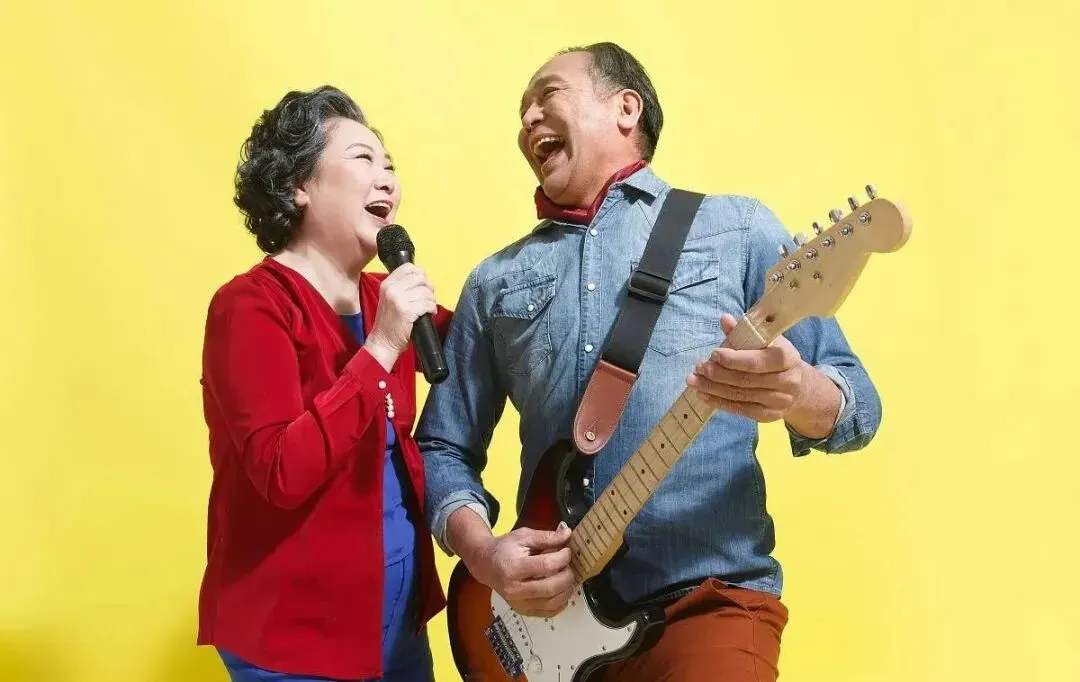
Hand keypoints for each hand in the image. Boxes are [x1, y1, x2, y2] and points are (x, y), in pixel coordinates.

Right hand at [365, 264, 436, 368]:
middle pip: (420, 277)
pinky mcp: (407, 311)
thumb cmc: (389, 322)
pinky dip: (432, 308)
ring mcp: (399, 299)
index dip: (420, 274)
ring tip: (428, 307)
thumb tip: (422, 279)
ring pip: (425, 291)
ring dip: (431, 300)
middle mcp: (392, 289)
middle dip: (428, 287)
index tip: (423, 284)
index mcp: (387, 284)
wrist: (382, 342)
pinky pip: (427, 304)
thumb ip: (401, 287)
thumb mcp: (389, 299)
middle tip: (428, 297)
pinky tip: (430, 313)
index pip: (408, 267)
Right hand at [462, 524, 575, 617]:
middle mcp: (514, 589)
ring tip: (566, 577)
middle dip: (567, 575)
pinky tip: (562, 591)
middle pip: (551, 587)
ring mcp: (518, 602)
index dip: (563, 557)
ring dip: (567, 590)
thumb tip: (566, 535)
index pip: (547, 566)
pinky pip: (548, 613)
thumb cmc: (504, 549)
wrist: (486, 564)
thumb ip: (546, 537)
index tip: (566, 551)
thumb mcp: (523, 536)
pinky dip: (561, 603)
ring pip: (552, 603)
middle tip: (569, 566)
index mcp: (513, 567)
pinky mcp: (523, 610)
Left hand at [687, 313, 806, 422]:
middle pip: (745, 380)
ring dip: (713, 388)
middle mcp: (787, 382)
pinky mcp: (770, 416)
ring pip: (740, 395)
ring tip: (694, 381)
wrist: (797, 386)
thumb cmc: (775, 357)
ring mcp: (779, 401)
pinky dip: (719, 402)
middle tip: (698, 368)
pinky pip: (740, 410)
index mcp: (787, 358)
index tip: (714, 354)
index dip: (733, 359)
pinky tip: (703, 395)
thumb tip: (724, 319)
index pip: (756, 361)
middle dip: (717, 374)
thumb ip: (744, 331)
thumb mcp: (765, 341)